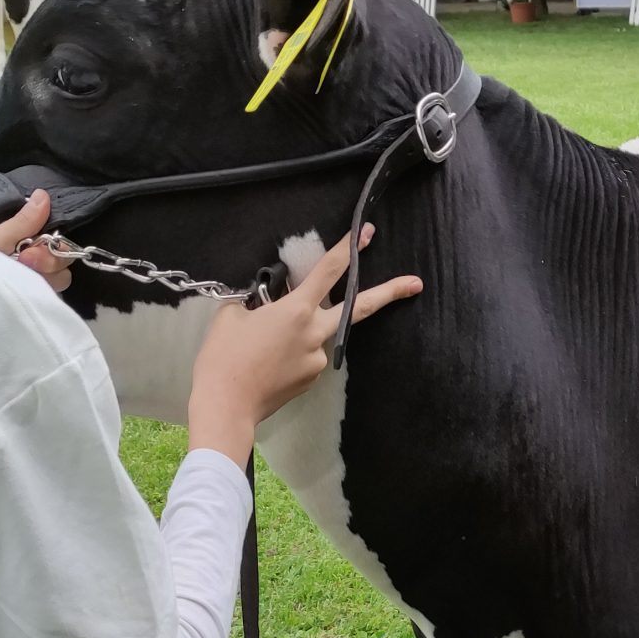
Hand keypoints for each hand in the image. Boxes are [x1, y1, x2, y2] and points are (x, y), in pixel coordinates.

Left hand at [0, 189, 69, 292]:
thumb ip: (21, 222)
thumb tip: (43, 194)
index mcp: (25, 242)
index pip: (56, 236)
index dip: (51, 242)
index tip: (29, 252)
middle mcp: (35, 262)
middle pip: (64, 256)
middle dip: (48, 260)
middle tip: (25, 264)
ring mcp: (38, 283)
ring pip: (62, 277)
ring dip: (45, 278)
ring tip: (21, 283)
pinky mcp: (38, 302)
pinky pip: (55, 295)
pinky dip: (43, 293)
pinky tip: (26, 295)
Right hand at [185, 225, 421, 460]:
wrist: (226, 404)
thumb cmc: (223, 357)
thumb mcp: (232, 315)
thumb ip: (255, 302)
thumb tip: (264, 303)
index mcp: (296, 310)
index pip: (328, 271)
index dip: (347, 249)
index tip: (365, 233)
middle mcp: (315, 332)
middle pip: (358, 308)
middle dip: (389, 293)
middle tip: (415, 283)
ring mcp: (317, 359)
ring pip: (318, 334)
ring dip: (300, 333)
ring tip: (262, 348)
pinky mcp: (311, 378)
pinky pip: (306, 356)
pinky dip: (291, 354)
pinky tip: (267, 364)